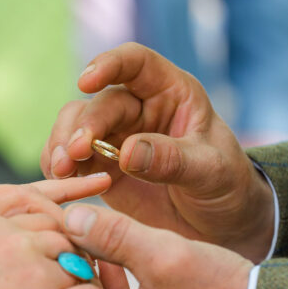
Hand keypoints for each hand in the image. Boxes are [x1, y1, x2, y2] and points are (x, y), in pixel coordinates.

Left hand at [0, 175, 111, 288]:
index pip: (22, 217)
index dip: (62, 233)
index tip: (98, 250)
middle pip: (30, 199)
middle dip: (73, 205)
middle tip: (115, 210)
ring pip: (21, 194)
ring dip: (60, 193)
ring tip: (103, 185)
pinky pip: (6, 201)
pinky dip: (37, 198)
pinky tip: (60, 200)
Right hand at [41, 43, 274, 262]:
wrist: (222, 225)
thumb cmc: (227, 187)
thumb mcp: (211, 172)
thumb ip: (172, 160)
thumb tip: (126, 152)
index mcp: (172, 93)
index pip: (137, 63)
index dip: (110, 65)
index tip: (86, 82)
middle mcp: (141, 108)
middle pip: (101, 104)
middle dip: (83, 126)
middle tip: (74, 154)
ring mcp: (118, 137)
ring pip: (76, 126)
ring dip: (62, 144)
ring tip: (62, 171)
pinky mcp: (102, 167)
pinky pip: (71, 159)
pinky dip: (60, 167)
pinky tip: (60, 182)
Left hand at [60, 203, 253, 288]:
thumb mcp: (164, 255)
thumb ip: (113, 234)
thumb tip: (70, 217)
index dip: (59, 263)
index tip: (61, 228)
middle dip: (77, 268)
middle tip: (73, 228)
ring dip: (98, 275)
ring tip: (96, 234)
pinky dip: (120, 288)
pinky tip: (123, 256)